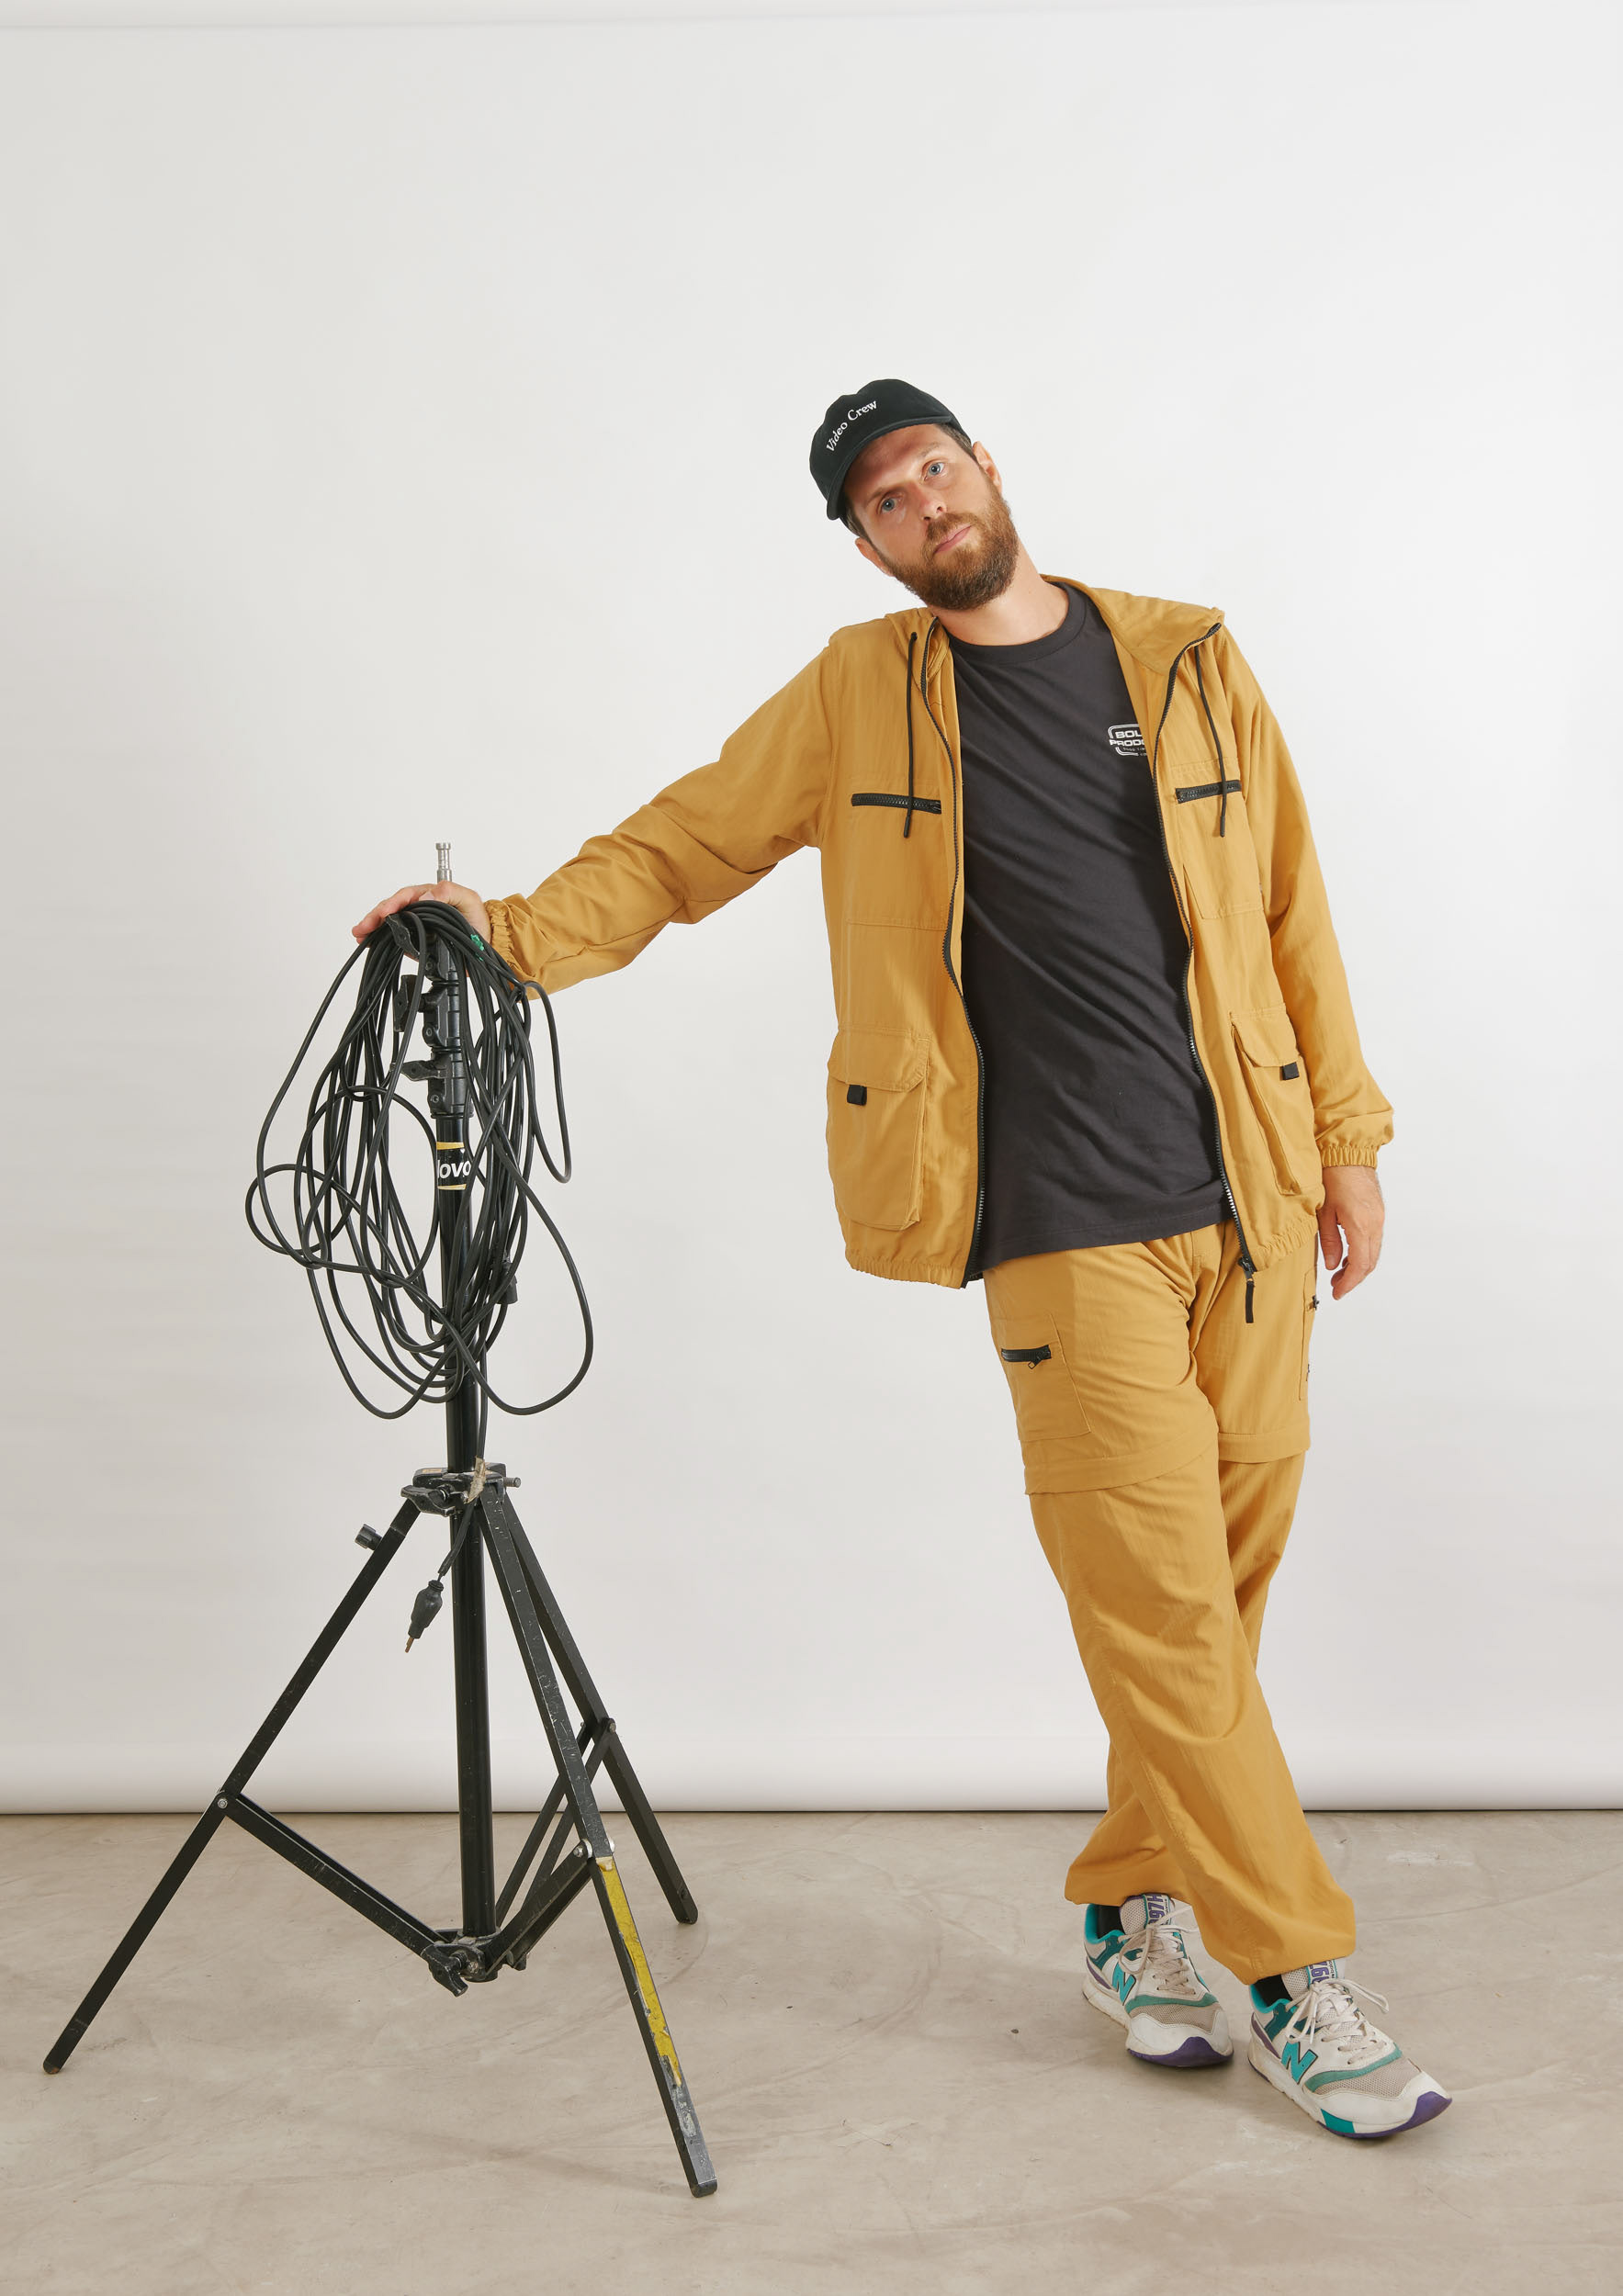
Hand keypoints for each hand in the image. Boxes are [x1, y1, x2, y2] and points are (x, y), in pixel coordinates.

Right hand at [351, 880, 491, 945]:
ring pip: (390, 922)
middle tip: (363, 927)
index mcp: (429, 895)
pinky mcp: (416, 939)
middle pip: (392, 909)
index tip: (383, 913)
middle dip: (375, 916)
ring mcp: (416, 924)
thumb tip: (425, 895)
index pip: (405, 896)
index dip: (392, 903)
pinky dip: (381, 938)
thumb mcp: (468, 899)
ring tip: (360, 934)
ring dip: (373, 927)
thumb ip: (449, 893)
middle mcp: (419, 908)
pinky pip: (396, 936)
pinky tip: (369, 942)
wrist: (486, 943)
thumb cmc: (477, 918)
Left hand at [1317, 1165, 1383, 1298]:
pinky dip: (1363, 1253)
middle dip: (1354, 1278)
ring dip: (1359, 1266)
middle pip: (1369, 1262)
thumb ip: (1330, 1241)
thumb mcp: (1323, 1212)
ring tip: (1339, 1273)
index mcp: (1360, 1225)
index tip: (1337, 1293)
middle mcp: (1375, 1224)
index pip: (1359, 1265)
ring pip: (1373, 1253)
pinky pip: (1374, 1241)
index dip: (1349, 1283)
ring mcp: (1379, 1218)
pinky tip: (1348, 1255)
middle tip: (1336, 1286)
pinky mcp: (1379, 1213)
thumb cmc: (1332, 1178)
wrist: (1348, 1154)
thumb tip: (1332, 1266)